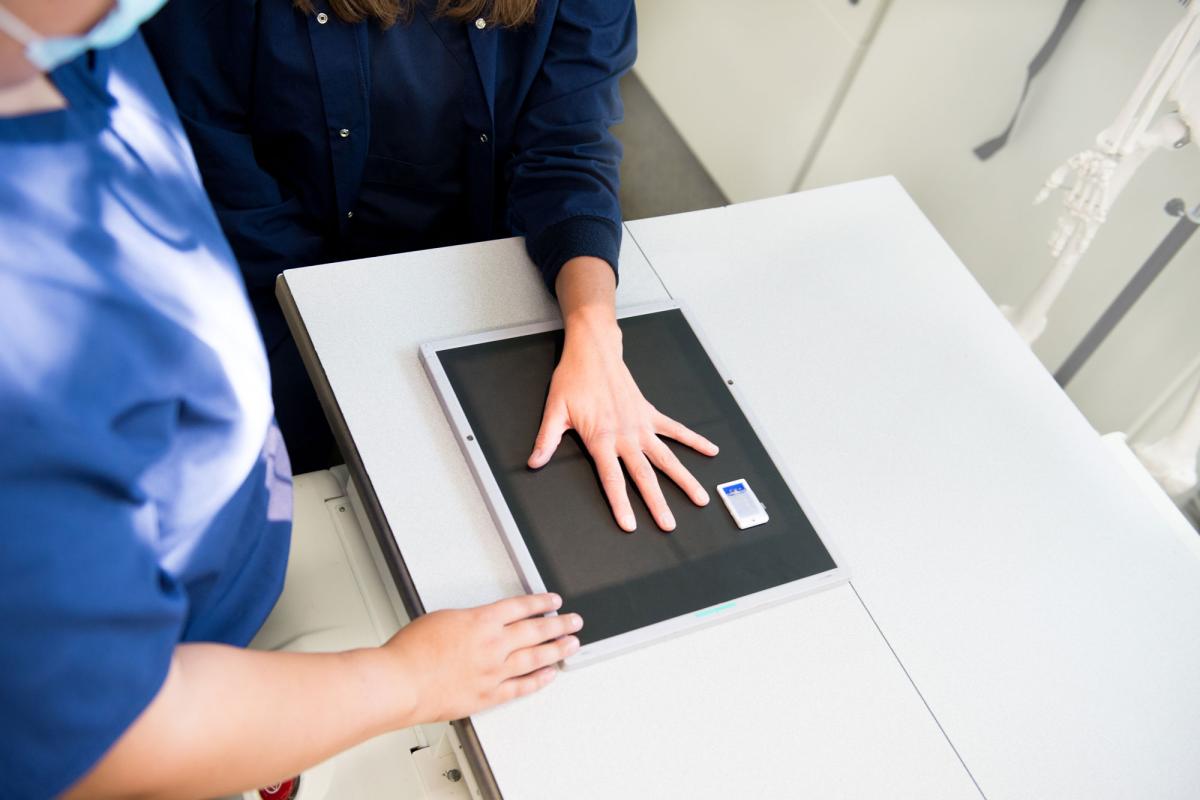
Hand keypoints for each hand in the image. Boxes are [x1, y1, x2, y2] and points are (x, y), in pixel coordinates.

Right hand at [385, 593, 580, 722]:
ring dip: (556, 650)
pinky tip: (548, 675)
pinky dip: (537, 680)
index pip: (521, 608)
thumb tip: (479, 625)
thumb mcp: (442, 619)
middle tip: (574, 622)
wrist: (401, 682)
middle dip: (559, 624)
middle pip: (535, 631)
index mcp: (482, 621)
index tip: (554, 602)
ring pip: (534, 658)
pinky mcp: (488, 695)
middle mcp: (493, 645)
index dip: (541, 604)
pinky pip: (520, 687)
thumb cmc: (412, 651)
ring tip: (571, 645)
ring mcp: (493, 672)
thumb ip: (467, 622)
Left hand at [527, 305, 718, 531]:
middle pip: (645, 475)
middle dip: (657, 503)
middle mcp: (625, 434)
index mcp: (602, 438)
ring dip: (684, 479)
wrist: (594, 352)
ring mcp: (642, 425)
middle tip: (668, 525)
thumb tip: (534, 462)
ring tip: (700, 498)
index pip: (613, 479)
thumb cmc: (574, 379)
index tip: (630, 525)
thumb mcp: (554, 410)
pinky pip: (676, 430)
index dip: (621, 504)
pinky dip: (694, 440)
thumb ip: (546, 440)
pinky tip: (710, 451)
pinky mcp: (650, 413)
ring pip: (666, 458)